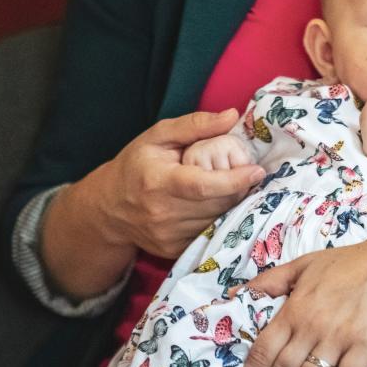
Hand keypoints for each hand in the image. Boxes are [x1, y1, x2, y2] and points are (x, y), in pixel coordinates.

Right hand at [86, 110, 263, 257]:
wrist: (110, 208)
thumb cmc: (137, 165)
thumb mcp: (158, 136)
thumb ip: (195, 125)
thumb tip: (232, 116)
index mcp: (158, 181)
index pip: (202, 185)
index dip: (234, 179)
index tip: (256, 171)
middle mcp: (162, 213)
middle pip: (216, 204)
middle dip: (238, 189)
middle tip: (246, 174)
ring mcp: (168, 235)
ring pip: (217, 220)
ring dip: (231, 204)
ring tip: (230, 187)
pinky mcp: (174, 250)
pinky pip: (209, 233)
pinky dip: (219, 219)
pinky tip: (216, 204)